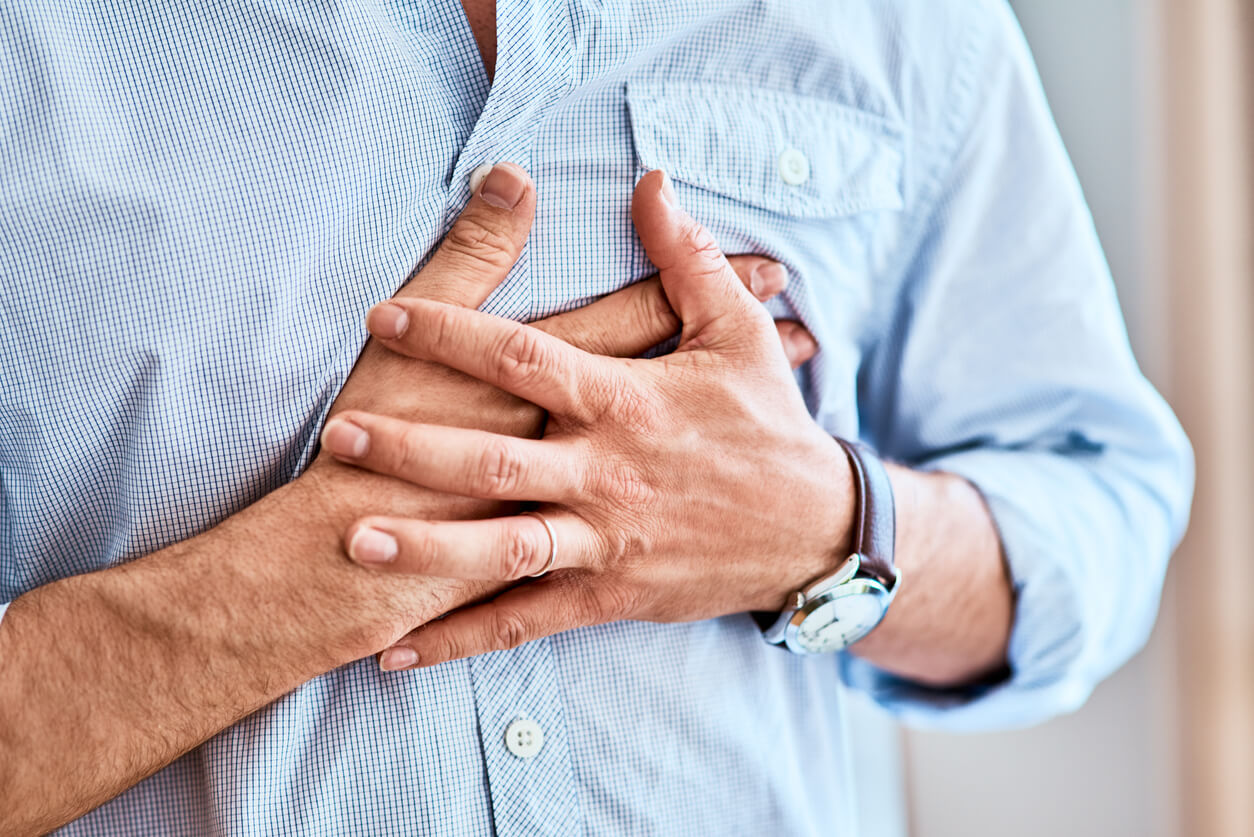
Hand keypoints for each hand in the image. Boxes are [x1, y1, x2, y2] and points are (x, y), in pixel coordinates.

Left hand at [321, 171, 852, 668]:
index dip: (452, 333)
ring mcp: (607, 539)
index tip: (387, 316)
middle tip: (341, 432)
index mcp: (628, 400)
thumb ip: (686, 258)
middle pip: (497, 458)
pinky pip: (527, 620)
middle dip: (414, 446)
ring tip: (355, 540)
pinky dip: (463, 637)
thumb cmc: (768, 425)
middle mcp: (609, 471)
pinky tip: (399, 650)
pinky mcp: (611, 594)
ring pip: (506, 548)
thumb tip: (652, 181)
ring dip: (428, 547)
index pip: (526, 358)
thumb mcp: (739, 332)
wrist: (814, 529)